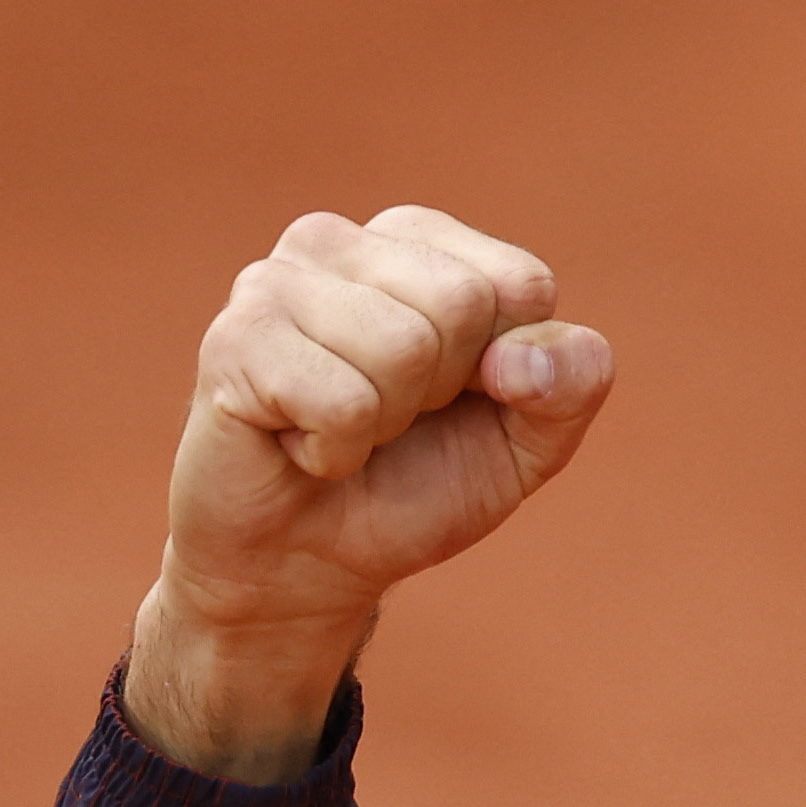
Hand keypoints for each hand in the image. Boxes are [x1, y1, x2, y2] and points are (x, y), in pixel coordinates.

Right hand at [122, 207, 613, 780]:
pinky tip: (298, 445)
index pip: (522, 285)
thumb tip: (522, 356)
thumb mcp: (528, 442)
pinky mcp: (232, 340)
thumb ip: (573, 382)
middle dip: (443, 391)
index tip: (454, 398)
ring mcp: (274, 281)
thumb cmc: (417, 485)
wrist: (307, 566)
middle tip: (390, 420)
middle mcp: (339, 240)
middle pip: (462, 303)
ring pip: (403, 347)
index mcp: (419, 241)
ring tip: (342, 428)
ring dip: (385, 423)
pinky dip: (337, 451)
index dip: (509, 371)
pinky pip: (342, 402)